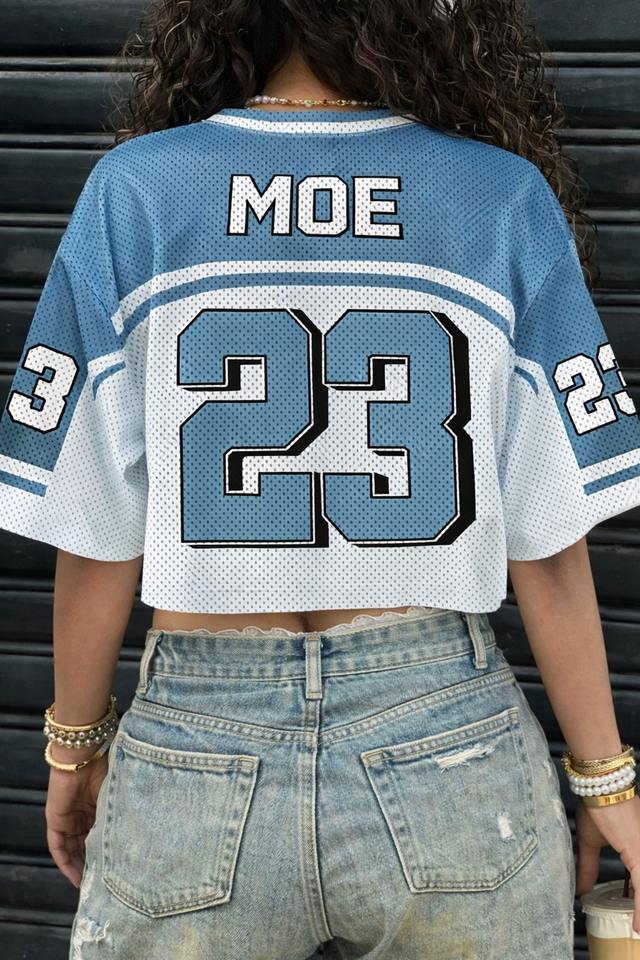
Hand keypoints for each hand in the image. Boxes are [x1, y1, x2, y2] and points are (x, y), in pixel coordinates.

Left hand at [45, 745, 109, 887]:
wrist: (83, 757)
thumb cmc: (105, 771)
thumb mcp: (117, 798)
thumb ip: (122, 815)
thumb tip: (141, 837)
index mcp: (99, 808)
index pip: (101, 837)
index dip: (107, 853)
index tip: (116, 871)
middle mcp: (83, 816)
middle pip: (85, 847)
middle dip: (93, 865)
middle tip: (103, 884)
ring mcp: (68, 820)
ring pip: (72, 851)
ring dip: (79, 868)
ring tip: (90, 885)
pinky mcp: (56, 822)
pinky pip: (59, 848)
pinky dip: (66, 863)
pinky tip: (75, 877)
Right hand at [575, 793, 639, 931]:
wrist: (599, 785)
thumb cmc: (596, 802)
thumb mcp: (590, 841)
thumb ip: (587, 866)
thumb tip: (578, 887)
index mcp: (637, 848)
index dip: (637, 904)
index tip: (634, 923)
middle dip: (638, 908)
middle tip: (635, 929)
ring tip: (637, 932)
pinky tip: (637, 926)